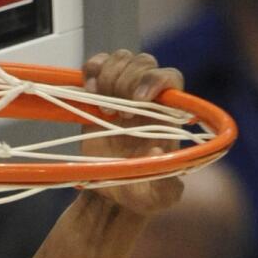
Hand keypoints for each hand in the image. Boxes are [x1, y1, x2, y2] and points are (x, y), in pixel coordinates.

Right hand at [81, 48, 187, 217]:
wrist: (113, 194)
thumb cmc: (141, 194)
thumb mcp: (157, 198)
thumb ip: (165, 185)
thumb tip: (158, 149)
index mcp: (168, 115)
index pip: (170, 78)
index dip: (155, 81)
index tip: (139, 99)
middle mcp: (148, 98)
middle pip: (143, 63)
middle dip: (127, 81)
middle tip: (116, 114)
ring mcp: (123, 92)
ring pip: (122, 58)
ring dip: (109, 76)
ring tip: (104, 109)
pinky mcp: (99, 94)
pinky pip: (97, 65)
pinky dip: (91, 70)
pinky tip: (88, 91)